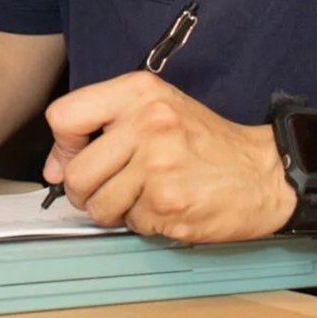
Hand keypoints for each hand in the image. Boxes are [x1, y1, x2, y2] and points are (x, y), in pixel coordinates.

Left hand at [41, 71, 294, 241]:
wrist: (262, 171)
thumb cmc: (205, 141)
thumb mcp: (155, 109)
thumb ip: (101, 125)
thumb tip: (54, 166)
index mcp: (139, 92)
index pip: (63, 116)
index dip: (62, 146)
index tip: (75, 156)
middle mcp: (147, 123)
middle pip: (76, 172)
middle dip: (85, 191)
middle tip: (110, 188)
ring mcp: (158, 165)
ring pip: (98, 206)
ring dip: (115, 211)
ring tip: (144, 196)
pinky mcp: (168, 204)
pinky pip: (130, 225)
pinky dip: (143, 223)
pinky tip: (166, 206)